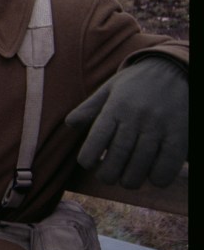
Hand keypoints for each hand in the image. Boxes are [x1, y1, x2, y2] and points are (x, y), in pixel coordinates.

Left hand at [65, 57, 187, 187]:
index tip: (88, 164)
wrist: (173, 69)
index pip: (97, 138)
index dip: (88, 158)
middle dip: (108, 175)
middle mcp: (136, 117)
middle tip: (107, 177)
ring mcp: (159, 126)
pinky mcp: (179, 134)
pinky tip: (151, 178)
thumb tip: (69, 124)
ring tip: (126, 180)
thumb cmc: (135, 83)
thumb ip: (89, 108)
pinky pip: (167, 165)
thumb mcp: (110, 89)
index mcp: (116, 107)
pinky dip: (157, 178)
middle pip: (117, 156)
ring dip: (131, 180)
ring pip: (140, 165)